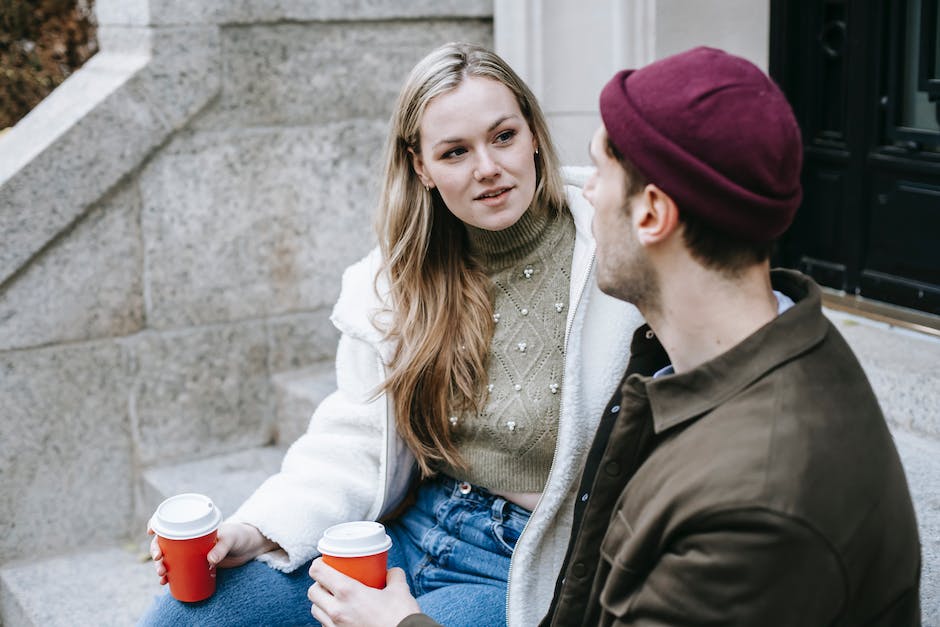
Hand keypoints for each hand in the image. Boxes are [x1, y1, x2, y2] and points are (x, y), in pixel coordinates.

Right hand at [149, 521, 277, 583]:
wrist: (248, 548)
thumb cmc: (239, 537)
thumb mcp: (231, 539)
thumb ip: (222, 548)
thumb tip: (210, 561)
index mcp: (194, 525)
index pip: (171, 521)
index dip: (157, 523)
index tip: (151, 531)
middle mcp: (189, 537)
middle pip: (165, 542)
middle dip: (156, 551)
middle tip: (159, 560)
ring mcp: (191, 551)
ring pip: (169, 557)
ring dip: (160, 566)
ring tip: (162, 576)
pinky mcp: (195, 563)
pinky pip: (177, 568)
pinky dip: (169, 575)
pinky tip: (164, 583)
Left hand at [308, 558, 420, 626]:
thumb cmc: (400, 618)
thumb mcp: (400, 590)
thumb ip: (394, 576)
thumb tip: (391, 572)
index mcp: (348, 592)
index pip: (318, 572)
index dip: (318, 564)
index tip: (324, 562)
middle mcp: (337, 610)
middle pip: (312, 592)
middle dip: (318, 584)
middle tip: (330, 580)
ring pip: (315, 610)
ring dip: (321, 602)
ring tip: (334, 599)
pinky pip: (325, 625)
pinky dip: (329, 618)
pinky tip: (343, 616)